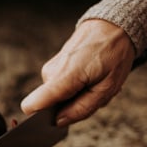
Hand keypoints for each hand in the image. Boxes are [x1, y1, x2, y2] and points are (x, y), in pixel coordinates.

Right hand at [21, 19, 135, 125]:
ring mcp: (51, 68)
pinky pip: (61, 87)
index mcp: (64, 77)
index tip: (58, 120)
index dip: (41, 119)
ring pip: (58, 98)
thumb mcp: (107, 88)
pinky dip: (76, 87)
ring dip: (77, 96)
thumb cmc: (114, 54)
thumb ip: (82, 109)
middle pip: (51, 106)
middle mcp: (51, 72)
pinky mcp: (54, 67)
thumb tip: (59, 122)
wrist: (113, 24)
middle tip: (93, 93)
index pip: (32, 105)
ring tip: (95, 82)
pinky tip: (90, 77)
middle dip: (72, 106)